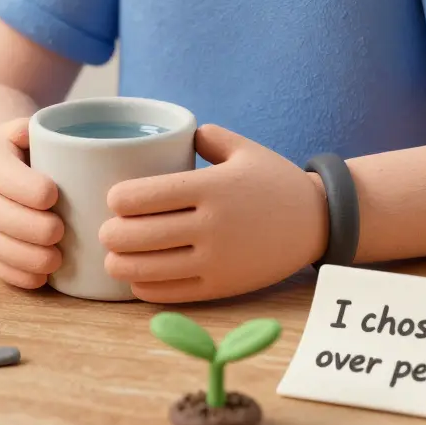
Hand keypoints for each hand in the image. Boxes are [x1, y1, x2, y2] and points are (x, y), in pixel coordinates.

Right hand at [0, 119, 64, 289]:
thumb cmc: (12, 149)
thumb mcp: (16, 129)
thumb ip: (28, 127)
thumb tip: (38, 132)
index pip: (18, 184)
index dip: (43, 193)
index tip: (59, 195)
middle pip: (13, 221)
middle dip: (44, 229)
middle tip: (63, 229)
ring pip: (4, 250)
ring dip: (35, 258)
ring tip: (58, 257)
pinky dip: (22, 277)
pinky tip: (43, 275)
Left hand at [99, 125, 328, 302]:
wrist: (319, 222)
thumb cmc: (275, 182)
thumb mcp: (244, 149)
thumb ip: (206, 136)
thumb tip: (172, 132)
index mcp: (211, 187)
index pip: (143, 196)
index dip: (118, 199)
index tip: (113, 199)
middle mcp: (211, 225)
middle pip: (137, 235)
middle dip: (110, 234)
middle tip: (106, 231)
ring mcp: (216, 259)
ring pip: (147, 268)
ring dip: (120, 264)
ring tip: (113, 257)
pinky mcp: (222, 286)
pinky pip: (170, 293)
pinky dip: (144, 287)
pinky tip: (137, 278)